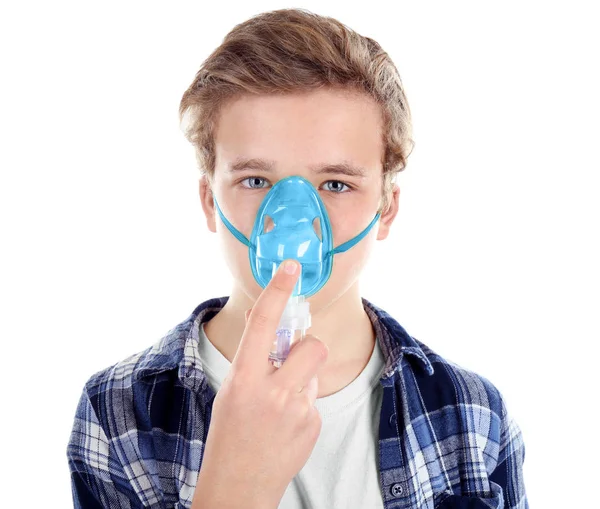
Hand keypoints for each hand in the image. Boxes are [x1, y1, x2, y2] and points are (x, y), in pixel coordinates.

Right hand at [192, 259, 328, 508]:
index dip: (277, 291)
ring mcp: (297, 410)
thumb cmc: (228, 435)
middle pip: (312, 346)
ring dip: (305, 376)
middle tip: (292, 361)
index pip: (262, 324)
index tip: (290, 268)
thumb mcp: (231, 390)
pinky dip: (303, 404)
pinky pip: (315, 397)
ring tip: (284, 400)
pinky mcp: (313, 425)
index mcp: (243, 379)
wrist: (237, 488)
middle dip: (308, 348)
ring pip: (316, 370)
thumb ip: (252, 358)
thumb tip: (265, 324)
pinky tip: (286, 425)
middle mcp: (273, 392)